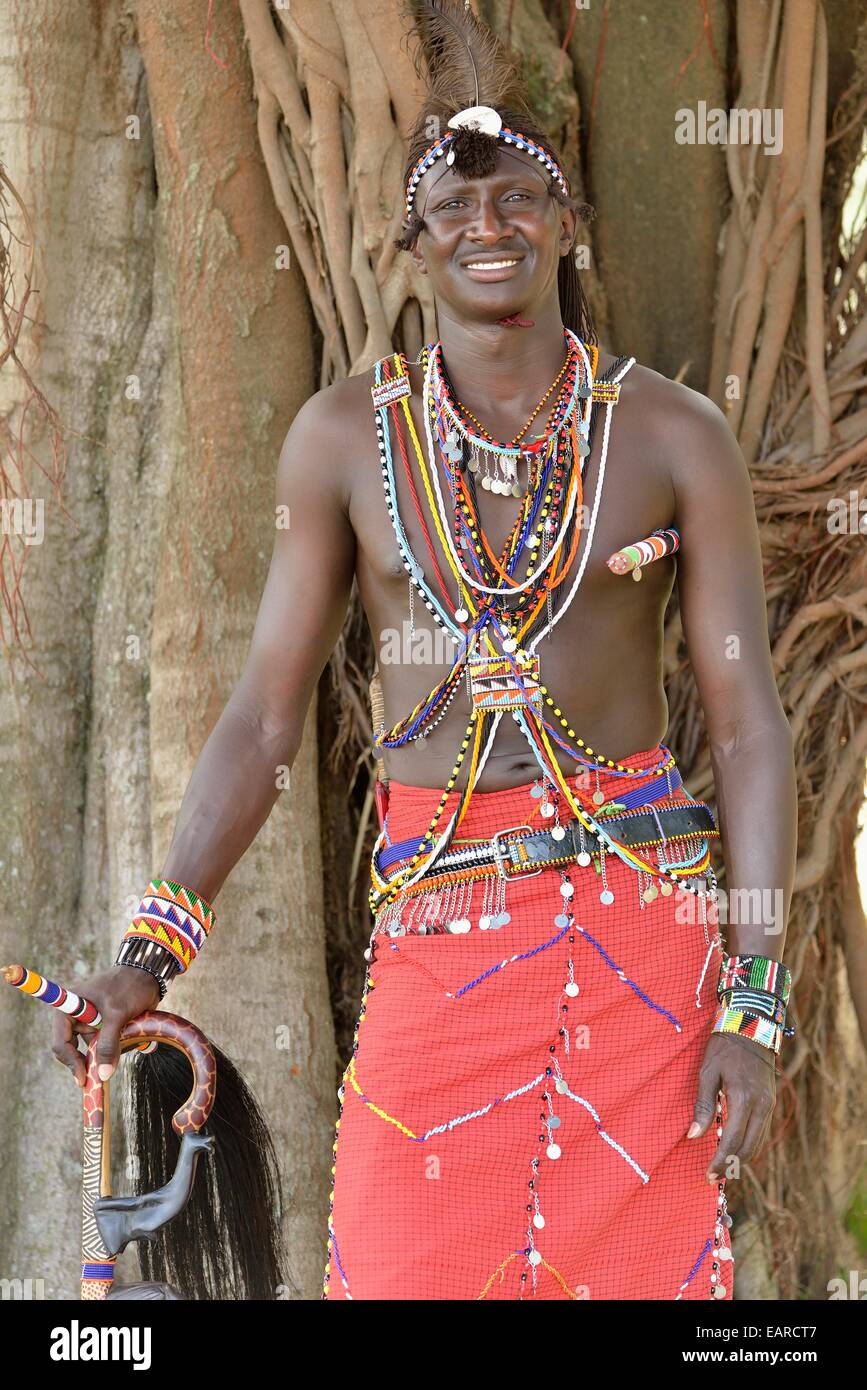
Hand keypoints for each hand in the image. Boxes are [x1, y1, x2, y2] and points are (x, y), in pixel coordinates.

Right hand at [51, 965, 160, 1087]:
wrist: (149, 973)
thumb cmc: (129, 986)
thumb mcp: (118, 1015)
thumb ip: (109, 1044)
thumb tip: (103, 1075)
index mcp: (69, 1007)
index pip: (61, 1042)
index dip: (70, 1062)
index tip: (83, 1078)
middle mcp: (76, 1015)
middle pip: (73, 1049)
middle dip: (88, 1060)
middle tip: (100, 1076)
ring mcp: (90, 1020)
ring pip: (92, 1048)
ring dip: (106, 1053)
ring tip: (124, 1046)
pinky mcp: (104, 1024)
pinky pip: (105, 1043)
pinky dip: (115, 1047)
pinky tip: (130, 1039)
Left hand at [687, 1032, 776, 1181]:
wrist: (751, 1026)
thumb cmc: (724, 1048)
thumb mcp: (707, 1073)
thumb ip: (703, 1105)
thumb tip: (693, 1136)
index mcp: (743, 1099)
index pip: (734, 1140)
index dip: (721, 1161)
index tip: (709, 1175)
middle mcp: (761, 1106)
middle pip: (749, 1147)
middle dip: (731, 1165)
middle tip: (713, 1177)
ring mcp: (770, 1104)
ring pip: (758, 1142)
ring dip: (742, 1158)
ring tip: (723, 1167)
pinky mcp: (771, 1102)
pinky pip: (762, 1131)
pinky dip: (750, 1144)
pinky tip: (735, 1147)